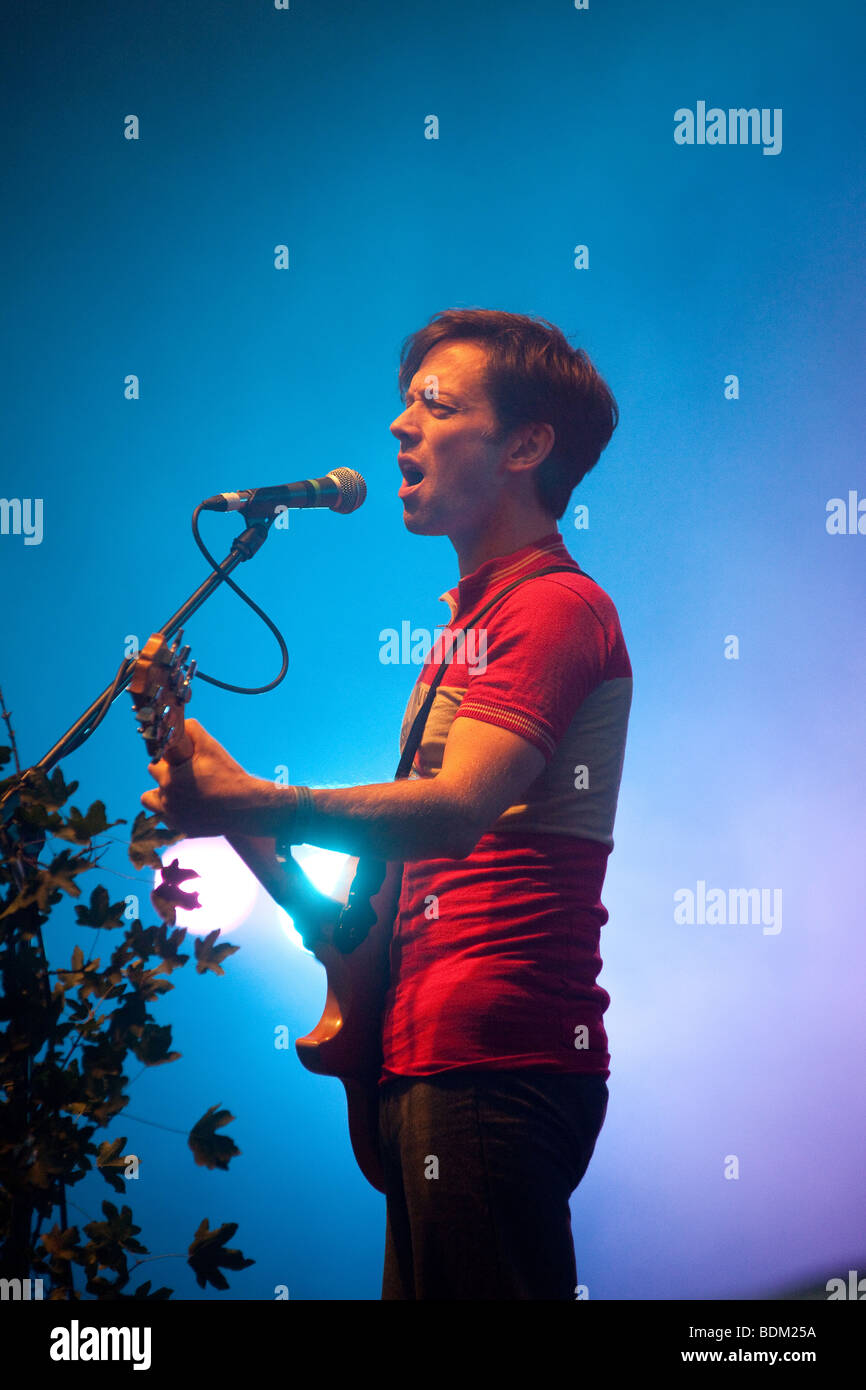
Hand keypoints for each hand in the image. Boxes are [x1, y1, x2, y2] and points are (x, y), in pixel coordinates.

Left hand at [140, 717, 270, 836]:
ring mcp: (174, 819)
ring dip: (162, 800)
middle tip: (185, 778)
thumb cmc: (228, 776)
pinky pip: (167, 823)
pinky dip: (174, 815)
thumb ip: (191, 730)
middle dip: (165, 781)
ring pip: (154, 808)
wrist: (246, 807)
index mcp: (168, 779)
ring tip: (181, 795)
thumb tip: (180, 724)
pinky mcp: (183, 831)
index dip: (167, 763)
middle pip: (152, 788)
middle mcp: (166, 801)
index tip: (179, 764)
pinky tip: (190, 808)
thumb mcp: (211, 747)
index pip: (154, 766)